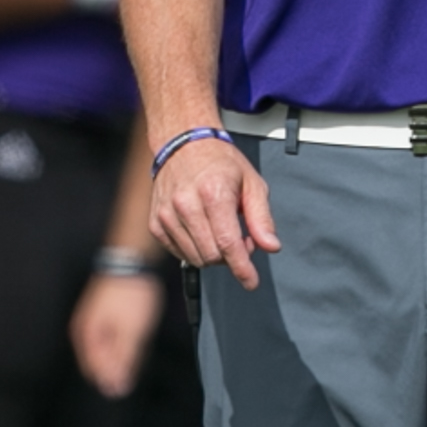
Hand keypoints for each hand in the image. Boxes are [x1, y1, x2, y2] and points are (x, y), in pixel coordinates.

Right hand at [72, 270, 165, 396]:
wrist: (131, 261)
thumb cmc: (132, 297)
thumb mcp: (132, 333)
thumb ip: (123, 360)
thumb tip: (117, 388)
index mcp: (88, 337)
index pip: (95, 372)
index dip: (111, 383)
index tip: (124, 388)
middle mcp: (82, 330)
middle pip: (95, 363)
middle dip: (111, 371)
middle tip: (130, 370)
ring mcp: (87, 321)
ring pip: (99, 351)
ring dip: (114, 358)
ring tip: (131, 354)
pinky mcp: (96, 314)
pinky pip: (103, 339)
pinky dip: (115, 345)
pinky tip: (128, 342)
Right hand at [149, 136, 278, 289]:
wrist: (183, 144)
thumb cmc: (220, 163)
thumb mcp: (252, 183)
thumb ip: (262, 218)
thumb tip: (270, 246)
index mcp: (213, 193)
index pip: (228, 243)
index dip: (242, 268)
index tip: (251, 282)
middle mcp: (185, 204)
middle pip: (212, 256)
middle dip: (231, 256)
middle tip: (240, 237)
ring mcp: (166, 214)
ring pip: (195, 258)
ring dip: (213, 254)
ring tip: (220, 230)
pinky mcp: (156, 222)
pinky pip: (179, 252)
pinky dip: (195, 249)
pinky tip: (202, 230)